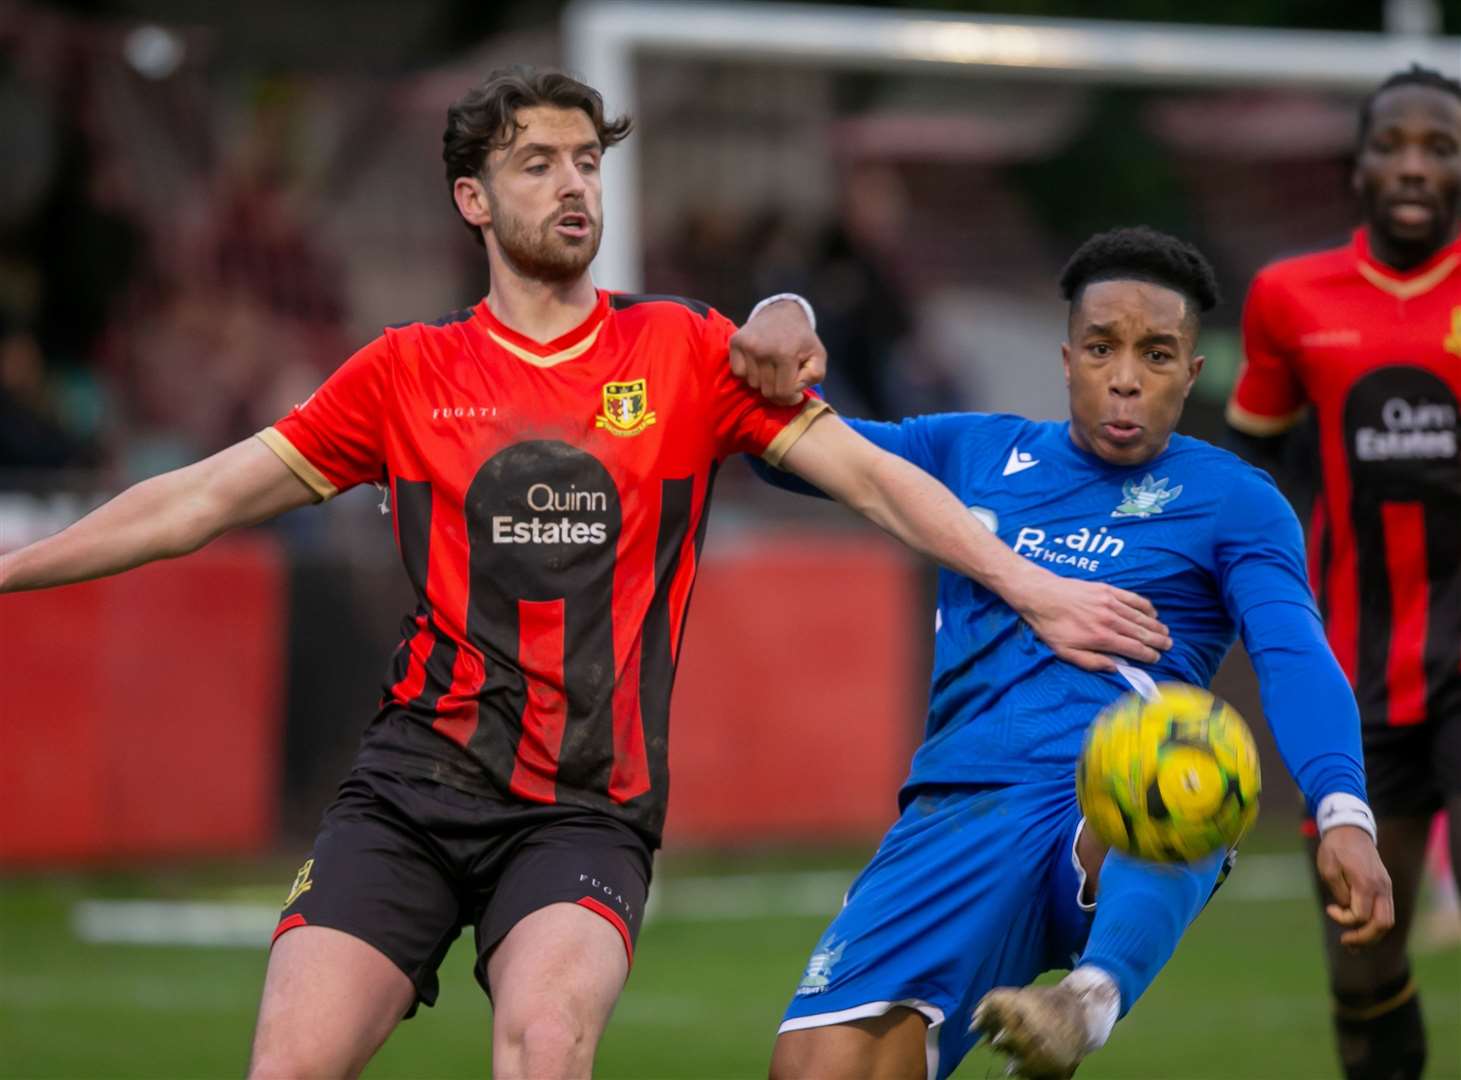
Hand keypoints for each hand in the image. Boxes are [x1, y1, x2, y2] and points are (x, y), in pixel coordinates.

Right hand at [729, 300, 826, 404]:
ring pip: (752, 384)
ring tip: (771, 368)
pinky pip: (738, 373)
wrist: (782, 312)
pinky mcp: (735, 342)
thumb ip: (815, 376)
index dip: (791, 397)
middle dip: (777, 390)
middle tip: (784, 379)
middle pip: (766, 391)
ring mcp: (747, 346)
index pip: (783, 393)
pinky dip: (748, 373)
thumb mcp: (819, 355)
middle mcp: (763, 350)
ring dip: (762, 381)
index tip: (796, 392)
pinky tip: (758, 363)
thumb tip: (794, 391)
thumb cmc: (802, 338)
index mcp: (785, 354)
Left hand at [1011, 569, 1170, 671]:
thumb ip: (1091, 662)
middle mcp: (1110, 620)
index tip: (1156, 658)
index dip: (1148, 655)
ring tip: (1165, 632)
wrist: (1041, 596)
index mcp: (1101, 638)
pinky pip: (1133, 599)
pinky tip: (1152, 613)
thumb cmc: (1051, 627)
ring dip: (1155, 626)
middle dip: (1158, 641)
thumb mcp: (1065, 652)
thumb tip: (1115, 668)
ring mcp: (1110, 603)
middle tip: (1169, 646)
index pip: (1134, 649)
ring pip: (1141, 616)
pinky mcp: (1107, 589)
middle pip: (1142, 633)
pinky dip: (1145, 607)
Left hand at [1317, 825, 1393, 946]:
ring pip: (1388, 921)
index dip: (1344, 919)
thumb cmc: (1335, 848)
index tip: (1330, 909)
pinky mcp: (1385, 888)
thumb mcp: (1328, 868)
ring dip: (1371, 935)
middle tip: (1346, 942)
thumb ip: (1339, 892)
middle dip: (1365, 938)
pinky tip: (1361, 932)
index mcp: (1366, 882)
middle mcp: (1381, 887)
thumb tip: (1347, 910)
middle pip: (1383, 924)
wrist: (1351, 830)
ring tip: (1353, 943)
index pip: (1361, 916)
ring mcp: (1386, 888)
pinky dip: (1375, 925)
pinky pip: (1386, 912)